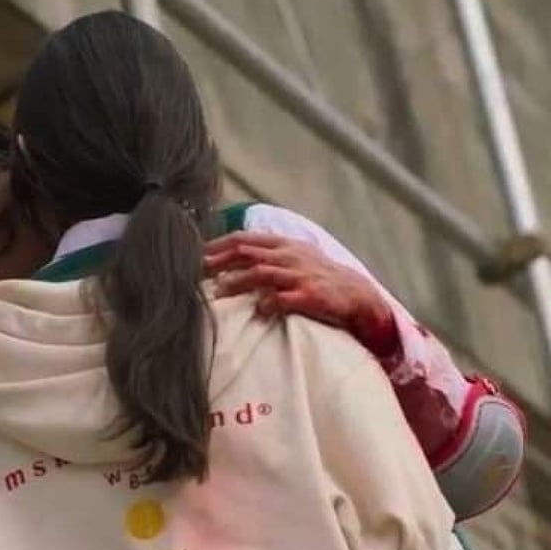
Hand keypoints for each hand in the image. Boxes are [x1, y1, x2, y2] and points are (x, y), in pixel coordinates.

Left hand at [204, 231, 398, 356]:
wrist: (356, 293)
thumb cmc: (318, 276)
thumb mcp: (294, 255)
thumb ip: (265, 252)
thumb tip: (231, 252)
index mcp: (282, 245)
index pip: (243, 239)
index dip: (217, 246)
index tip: (194, 255)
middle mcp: (288, 256)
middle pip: (246, 253)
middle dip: (219, 261)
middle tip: (196, 272)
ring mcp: (299, 275)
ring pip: (262, 273)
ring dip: (237, 282)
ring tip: (218, 292)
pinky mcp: (310, 296)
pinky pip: (286, 299)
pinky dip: (269, 303)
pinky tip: (258, 310)